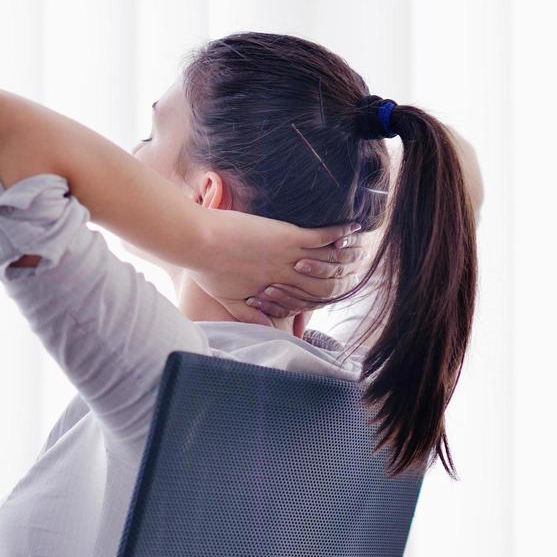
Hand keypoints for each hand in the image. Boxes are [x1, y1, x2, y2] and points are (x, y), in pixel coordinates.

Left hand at [188, 210, 367, 325]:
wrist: (196, 242)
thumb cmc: (205, 268)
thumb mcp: (227, 299)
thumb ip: (248, 315)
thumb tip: (265, 328)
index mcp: (272, 290)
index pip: (305, 300)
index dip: (319, 297)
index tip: (328, 286)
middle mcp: (285, 276)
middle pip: (323, 284)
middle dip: (340, 277)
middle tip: (354, 269)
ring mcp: (288, 256)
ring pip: (328, 261)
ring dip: (346, 255)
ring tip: (360, 249)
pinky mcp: (288, 237)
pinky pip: (322, 237)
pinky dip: (340, 232)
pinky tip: (354, 228)